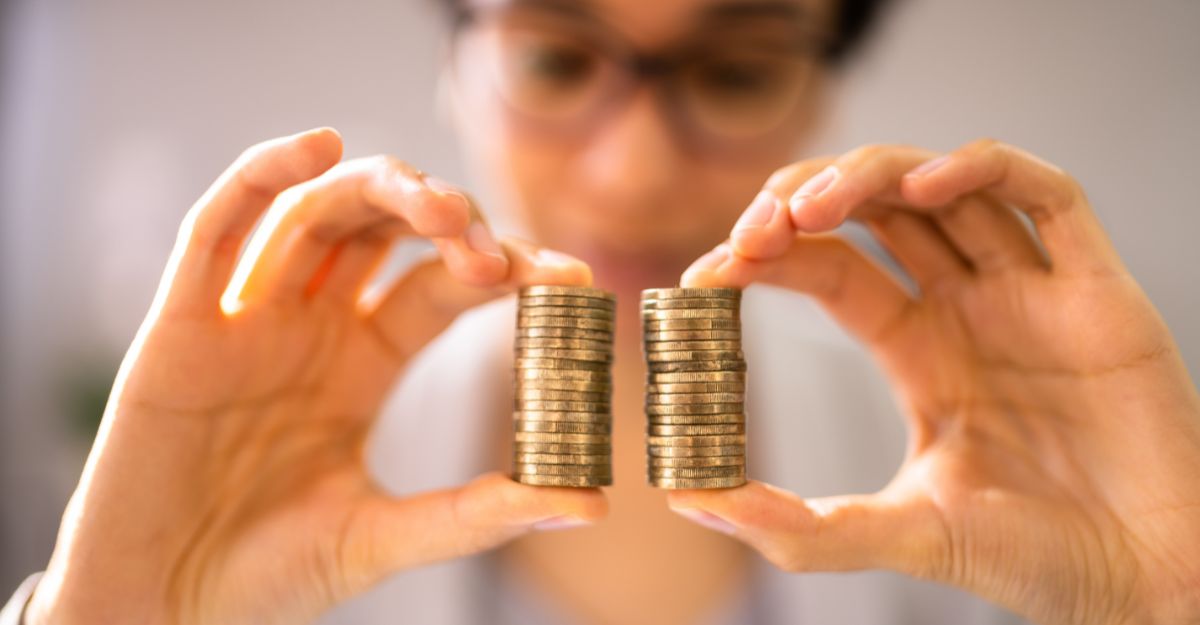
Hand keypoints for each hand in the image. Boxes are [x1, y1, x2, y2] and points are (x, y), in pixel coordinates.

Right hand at [25, 128, 606, 624]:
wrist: (165, 611)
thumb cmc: (266, 578)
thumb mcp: (384, 538)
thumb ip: (479, 515)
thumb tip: (587, 504)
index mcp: (362, 364)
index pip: (443, 286)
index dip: (502, 266)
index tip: (569, 274)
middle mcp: (310, 329)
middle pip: (383, 232)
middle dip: (445, 220)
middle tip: (495, 252)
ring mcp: (247, 322)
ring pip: (314, 215)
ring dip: (378, 191)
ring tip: (438, 206)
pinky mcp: (179, 329)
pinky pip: (214, 232)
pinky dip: (260, 177)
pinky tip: (317, 146)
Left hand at [670, 139, 1199, 624]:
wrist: (1141, 582)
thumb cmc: (1029, 559)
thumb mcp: (895, 533)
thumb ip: (796, 523)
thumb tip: (692, 500)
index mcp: (918, 348)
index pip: (831, 267)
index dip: (770, 254)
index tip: (709, 269)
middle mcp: (968, 307)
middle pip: (878, 210)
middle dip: (808, 198)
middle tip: (754, 224)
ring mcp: (1030, 291)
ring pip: (946, 184)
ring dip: (872, 174)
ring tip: (808, 205)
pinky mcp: (1095, 288)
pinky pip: (1045, 195)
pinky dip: (983, 170)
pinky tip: (922, 186)